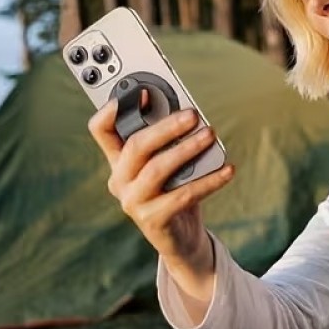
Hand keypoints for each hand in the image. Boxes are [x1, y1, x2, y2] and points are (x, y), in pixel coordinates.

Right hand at [88, 96, 234, 303]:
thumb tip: (188, 112)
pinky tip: (227, 169)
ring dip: (186, 149)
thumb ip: (170, 140)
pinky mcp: (152, 220)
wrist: (182, 239)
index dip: (113, 109)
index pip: (101, 130)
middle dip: (166, 127)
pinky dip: (209, 180)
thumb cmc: (176, 190)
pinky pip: (182, 195)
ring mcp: (133, 202)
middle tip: (193, 115)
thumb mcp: (170, 163)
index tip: (140, 90)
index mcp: (119, 159)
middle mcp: (119, 180)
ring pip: (157, 169)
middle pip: (136, 146)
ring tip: (210, 135)